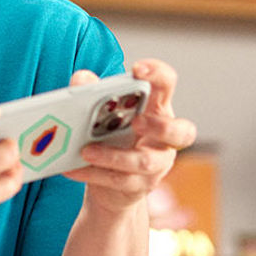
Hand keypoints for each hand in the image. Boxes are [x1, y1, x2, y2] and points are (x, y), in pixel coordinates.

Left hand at [64, 59, 196, 213]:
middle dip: (160, 126)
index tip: (137, 69)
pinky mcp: (141, 185)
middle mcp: (165, 138)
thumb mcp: (103, 113)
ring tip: (86, 151)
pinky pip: (121, 181)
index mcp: (157, 108)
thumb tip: (82, 78)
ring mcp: (157, 164)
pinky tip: (74, 169)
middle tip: (136, 122)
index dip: (158, 74)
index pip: (167, 84)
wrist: (110, 186)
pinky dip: (94, 174)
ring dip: (114, 156)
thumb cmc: (112, 139)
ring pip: (145, 161)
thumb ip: (92, 93)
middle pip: (182, 131)